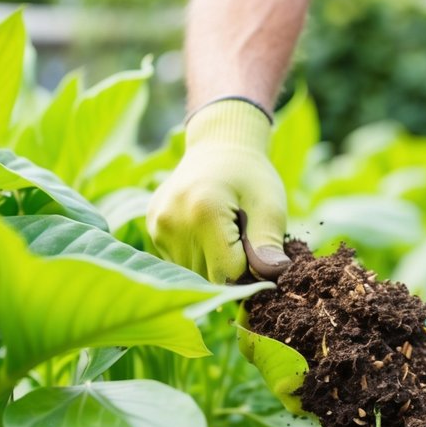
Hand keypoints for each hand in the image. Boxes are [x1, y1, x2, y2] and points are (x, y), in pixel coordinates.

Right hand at [147, 98, 289, 283]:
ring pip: (194, 274)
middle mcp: (172, 222)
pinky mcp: (152, 230)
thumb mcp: (269, 205)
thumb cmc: (250, 177)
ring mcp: (157, 227)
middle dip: (232, 268)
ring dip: (214, 264)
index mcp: (204, 212)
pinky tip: (206, 231)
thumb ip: (268, 243)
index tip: (259, 248)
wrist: (218, 149)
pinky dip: (199, 256)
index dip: (250, 269)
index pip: (229, 273)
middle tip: (243, 237)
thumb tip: (273, 275)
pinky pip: (181, 263)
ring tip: (224, 231)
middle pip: (209, 277)